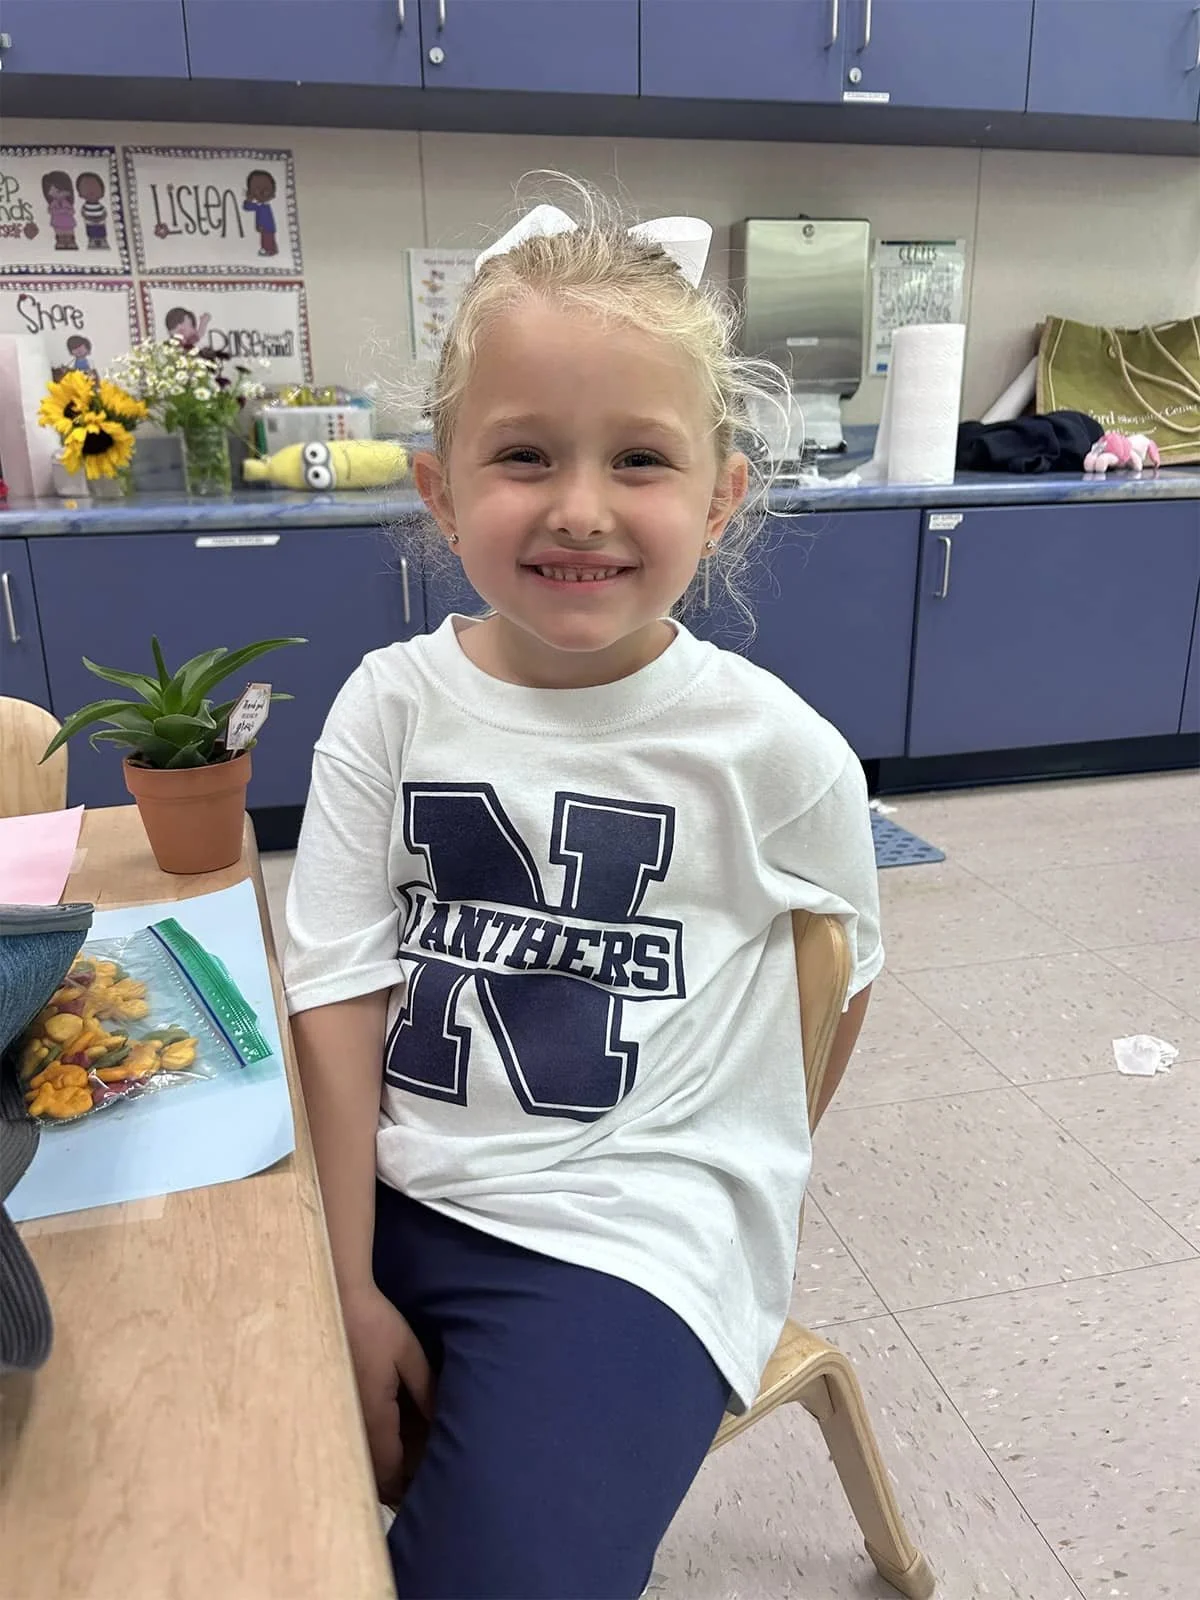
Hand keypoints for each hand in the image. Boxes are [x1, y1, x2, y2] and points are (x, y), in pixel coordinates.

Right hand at [342, 1283, 435, 1503]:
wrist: (336, 1300)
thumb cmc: (375, 1324)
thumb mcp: (407, 1353)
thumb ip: (425, 1389)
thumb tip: (438, 1421)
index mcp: (373, 1413)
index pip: (389, 1468)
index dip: (405, 1487)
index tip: (422, 1493)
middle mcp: (352, 1422)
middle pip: (370, 1472)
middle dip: (391, 1484)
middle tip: (413, 1487)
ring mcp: (339, 1415)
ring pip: (358, 1459)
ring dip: (378, 1468)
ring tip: (401, 1471)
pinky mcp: (333, 1404)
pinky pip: (350, 1440)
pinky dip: (366, 1450)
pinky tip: (380, 1443)